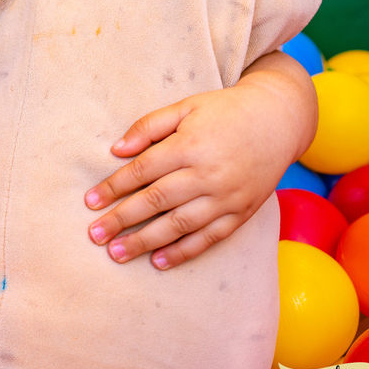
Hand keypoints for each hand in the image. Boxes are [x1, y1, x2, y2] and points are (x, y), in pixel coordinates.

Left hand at [83, 53, 315, 269]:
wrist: (279, 120)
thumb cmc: (225, 111)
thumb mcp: (185, 106)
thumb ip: (148, 126)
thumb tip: (117, 150)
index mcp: (190, 145)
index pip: (143, 171)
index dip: (113, 187)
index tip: (89, 201)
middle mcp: (208, 174)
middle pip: (156, 201)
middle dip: (121, 219)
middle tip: (94, 234)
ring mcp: (226, 197)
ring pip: (179, 225)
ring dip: (145, 242)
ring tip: (117, 253)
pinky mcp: (241, 212)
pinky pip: (209, 238)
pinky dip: (183, 252)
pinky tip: (158, 262)